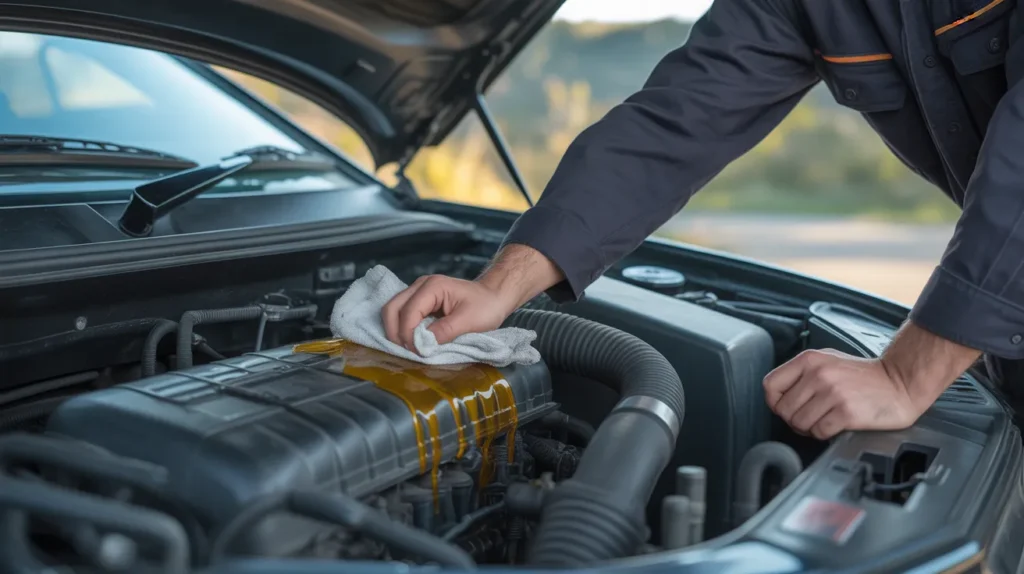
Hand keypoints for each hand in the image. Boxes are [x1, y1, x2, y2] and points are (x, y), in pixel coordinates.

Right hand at [381, 275, 517, 349]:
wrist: (494, 296)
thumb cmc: (486, 306)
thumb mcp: (469, 321)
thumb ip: (444, 332)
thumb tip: (422, 345)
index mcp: (433, 287)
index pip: (408, 312)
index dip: (408, 335)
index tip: (417, 353)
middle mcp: (420, 285)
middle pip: (392, 308)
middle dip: (394, 332)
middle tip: (406, 352)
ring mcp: (418, 292)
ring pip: (393, 310)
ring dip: (396, 331)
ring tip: (407, 348)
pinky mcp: (419, 301)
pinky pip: (402, 314)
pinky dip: (401, 328)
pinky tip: (410, 341)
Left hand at [763, 349, 920, 439]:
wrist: (900, 382)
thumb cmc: (863, 376)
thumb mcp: (827, 362)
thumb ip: (801, 375)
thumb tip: (777, 397)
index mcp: (809, 360)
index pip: (770, 385)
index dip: (775, 402)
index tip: (786, 407)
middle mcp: (818, 374)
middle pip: (783, 409)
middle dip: (794, 419)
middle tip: (810, 418)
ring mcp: (832, 393)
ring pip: (799, 423)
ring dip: (809, 428)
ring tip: (823, 421)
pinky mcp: (846, 412)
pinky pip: (819, 432)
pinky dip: (824, 434)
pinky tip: (835, 426)